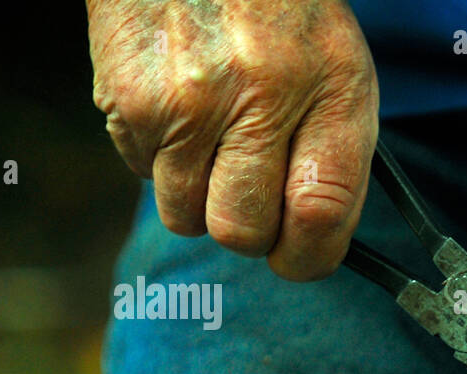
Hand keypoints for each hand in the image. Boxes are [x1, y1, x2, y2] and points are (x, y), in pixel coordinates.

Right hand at [87, 0, 378, 279]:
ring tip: (216, 138)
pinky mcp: (126, 99)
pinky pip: (144, 174)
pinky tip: (181, 109)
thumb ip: (336, 160)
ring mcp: (184, 102)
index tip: (302, 254)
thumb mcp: (341, 72)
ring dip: (201, 194)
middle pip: (242, 232)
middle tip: (255, 194)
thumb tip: (315, 245)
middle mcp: (255, 98)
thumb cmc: (284, 15)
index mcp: (328, 91)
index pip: (319, 216)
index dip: (310, 256)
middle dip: (250, 229)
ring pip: (185, 215)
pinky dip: (162, 158)